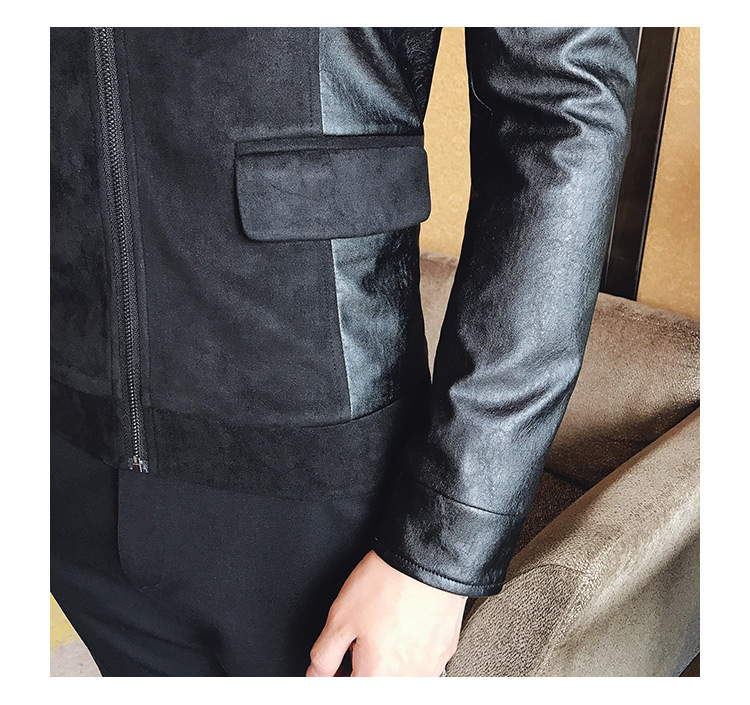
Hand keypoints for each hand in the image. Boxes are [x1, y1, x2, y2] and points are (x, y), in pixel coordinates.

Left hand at [306, 549, 466, 676]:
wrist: (427, 559)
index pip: (349, 691)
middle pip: (376, 683)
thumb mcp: (340, 618)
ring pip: (399, 675)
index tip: (336, 660)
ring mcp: (430, 666)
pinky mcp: (444, 650)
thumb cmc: (388, 583)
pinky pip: (421, 661)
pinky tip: (404, 622)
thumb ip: (324, 656)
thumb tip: (317, 673)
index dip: (336, 674)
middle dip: (362, 664)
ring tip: (385, 625)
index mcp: (377, 676)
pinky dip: (410, 647)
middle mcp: (407, 679)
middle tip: (361, 635)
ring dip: (387, 658)